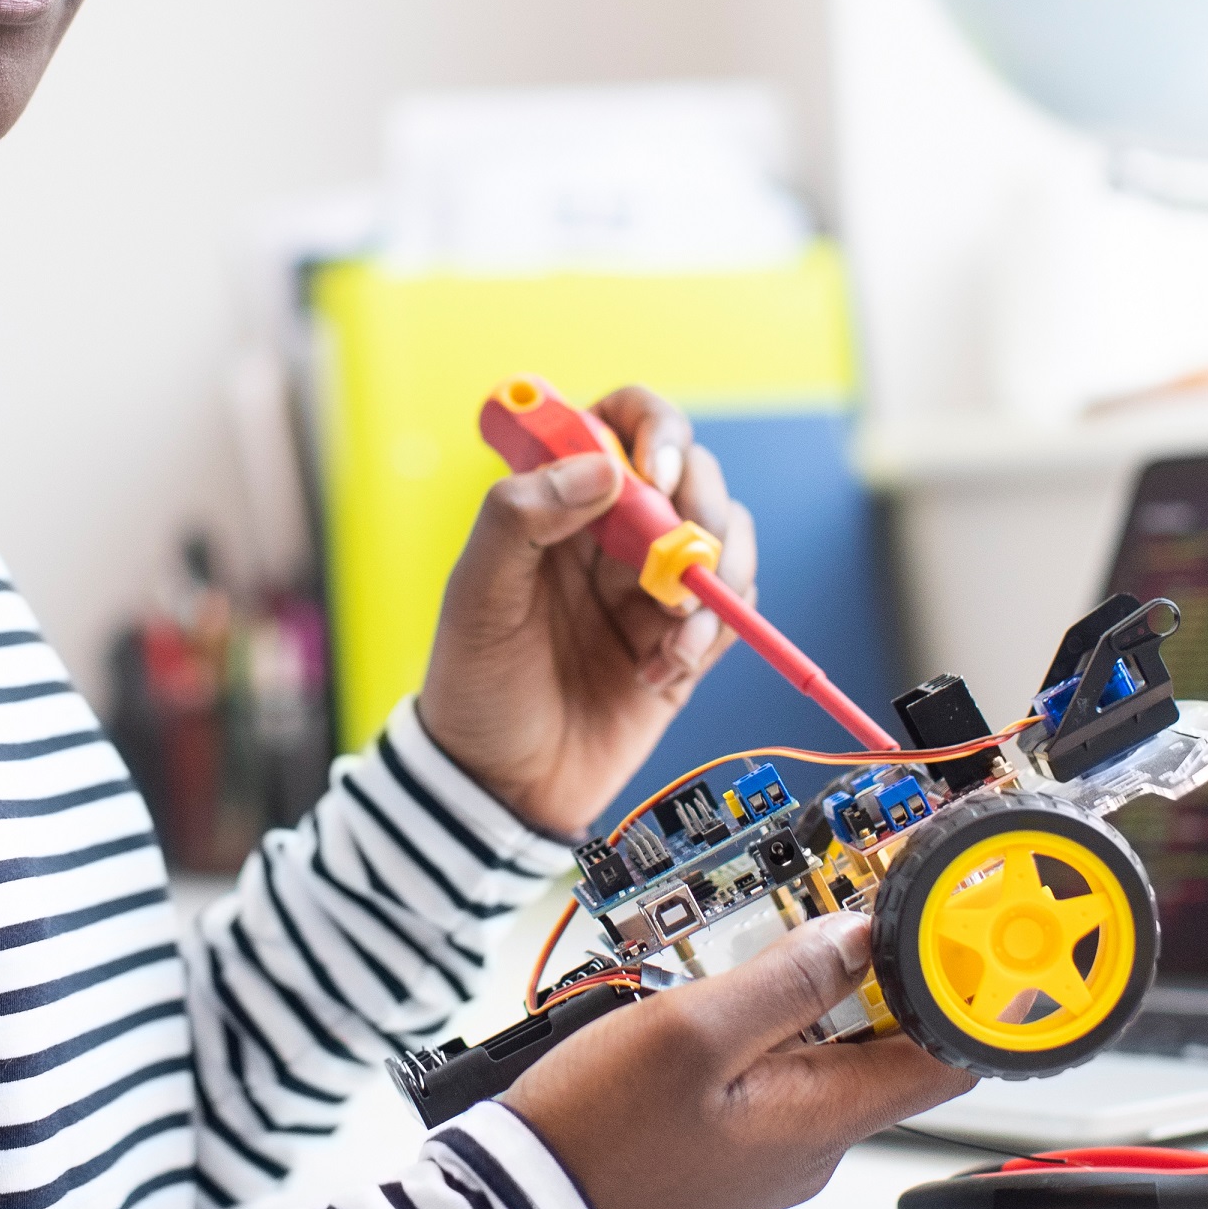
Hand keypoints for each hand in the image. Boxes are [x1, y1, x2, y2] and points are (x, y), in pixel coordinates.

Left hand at [418, 386, 755, 835]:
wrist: (499, 787)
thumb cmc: (474, 684)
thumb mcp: (476, 596)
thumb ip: (520, 518)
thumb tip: (604, 467)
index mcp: (558, 501)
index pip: (621, 422)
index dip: (654, 428)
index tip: (658, 471)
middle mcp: (612, 532)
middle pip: (693, 474)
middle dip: (702, 509)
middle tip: (681, 559)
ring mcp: (652, 586)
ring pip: (727, 538)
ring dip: (719, 575)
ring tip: (675, 631)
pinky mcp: (683, 642)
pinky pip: (733, 609)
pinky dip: (717, 632)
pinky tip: (666, 668)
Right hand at [503, 913, 974, 1208]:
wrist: (528, 1204)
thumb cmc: (601, 1132)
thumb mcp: (692, 1032)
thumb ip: (784, 980)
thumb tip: (855, 938)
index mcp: (820, 1117)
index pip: (945, 1057)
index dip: (958, 986)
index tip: (945, 924)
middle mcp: (812, 1140)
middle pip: (882, 1043)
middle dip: (865, 970)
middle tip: (827, 907)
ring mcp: (773, 1145)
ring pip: (824, 1052)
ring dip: (805, 992)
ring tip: (752, 945)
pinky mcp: (734, 1143)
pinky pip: (777, 1072)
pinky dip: (765, 1024)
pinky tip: (715, 995)